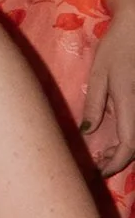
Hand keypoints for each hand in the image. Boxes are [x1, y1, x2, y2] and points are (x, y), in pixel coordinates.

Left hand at [81, 11, 134, 178]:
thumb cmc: (117, 47)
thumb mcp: (99, 75)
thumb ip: (95, 105)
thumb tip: (88, 132)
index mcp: (130, 102)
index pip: (128, 146)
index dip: (115, 164)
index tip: (99, 170)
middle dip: (119, 160)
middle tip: (98, 162)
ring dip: (126, 150)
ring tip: (105, 152)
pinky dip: (130, 137)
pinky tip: (117, 137)